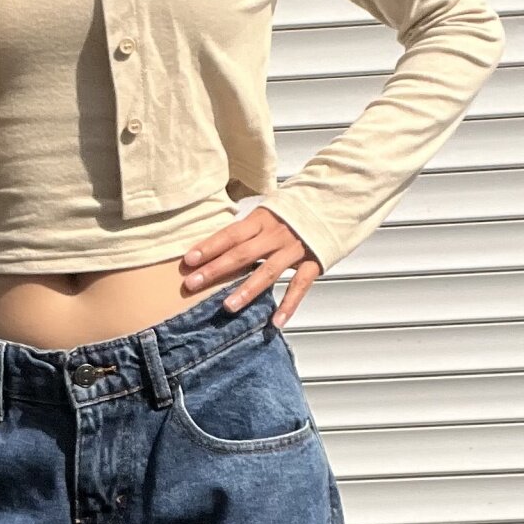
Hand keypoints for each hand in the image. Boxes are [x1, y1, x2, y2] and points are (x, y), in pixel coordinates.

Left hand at [180, 206, 320, 328]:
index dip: (209, 246)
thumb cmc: (295, 211)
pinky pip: (299, 286)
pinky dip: (289, 305)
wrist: (334, 202)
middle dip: (216, 269)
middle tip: (193, 284)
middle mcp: (277, 233)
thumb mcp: (269, 212)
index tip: (188, 260)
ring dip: (247, 289)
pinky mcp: (314, 262)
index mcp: (263, 219)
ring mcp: (296, 248)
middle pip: (243, 253)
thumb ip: (248, 231)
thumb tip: (217, 248)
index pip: (231, 234)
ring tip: (228, 306)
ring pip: (269, 271)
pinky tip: (275, 322)